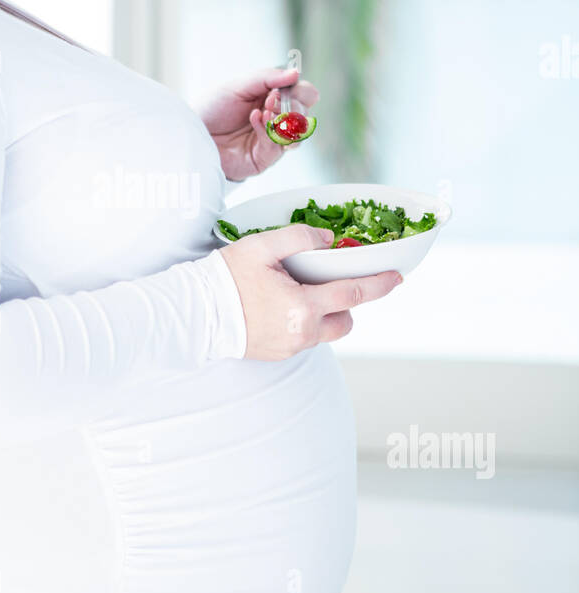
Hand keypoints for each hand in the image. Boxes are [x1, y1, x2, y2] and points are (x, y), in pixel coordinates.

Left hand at [198, 66, 318, 181]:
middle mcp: (278, 119)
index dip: (300, 91)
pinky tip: (255, 119)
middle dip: (292, 105)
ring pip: (299, 134)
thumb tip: (296, 73)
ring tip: (265, 111)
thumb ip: (267, 78)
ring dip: (285, 120)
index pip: (305, 94)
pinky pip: (277, 146)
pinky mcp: (265, 158)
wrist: (193, 132)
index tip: (281, 87)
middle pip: (306, 114)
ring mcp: (273, 139)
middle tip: (271, 100)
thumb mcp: (238, 86)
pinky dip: (268, 130)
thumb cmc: (212, 109)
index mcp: (275, 98)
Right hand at [217, 224, 402, 359]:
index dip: (380, 284)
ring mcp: (290, 347)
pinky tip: (282, 307)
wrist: (195, 314)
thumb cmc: (225, 278)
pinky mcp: (278, 355)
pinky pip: (304, 339)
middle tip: (329, 283)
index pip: (354, 294)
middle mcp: (302, 332)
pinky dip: (303, 323)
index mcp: (302, 306)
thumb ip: (299, 238)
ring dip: (324, 315)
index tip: (398, 277)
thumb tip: (328, 240)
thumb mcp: (261, 247)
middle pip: (346, 321)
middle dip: (347, 303)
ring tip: (300, 294)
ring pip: (325, 332)